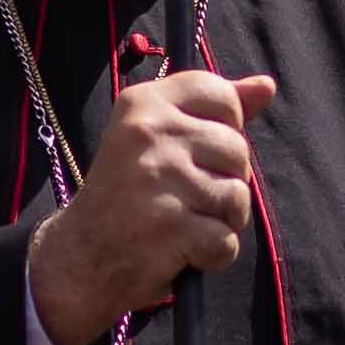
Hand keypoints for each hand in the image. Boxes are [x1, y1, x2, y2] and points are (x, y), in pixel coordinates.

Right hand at [27, 69, 277, 344]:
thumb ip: (213, 110)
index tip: (197, 151)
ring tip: (181, 224)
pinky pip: (227, 240)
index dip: (225, 127)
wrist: (78, 259)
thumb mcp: (157, 140)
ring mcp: (159, 179)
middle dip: (225, 181)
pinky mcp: (171, 226)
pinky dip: (212, 256)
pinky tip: (180, 253)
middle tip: (182, 199)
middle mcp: (148, 133)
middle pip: (237, 149)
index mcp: (143, 102)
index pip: (220, 95)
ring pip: (237, 196)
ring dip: (220, 221)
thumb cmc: (126, 196)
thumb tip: (266, 85)